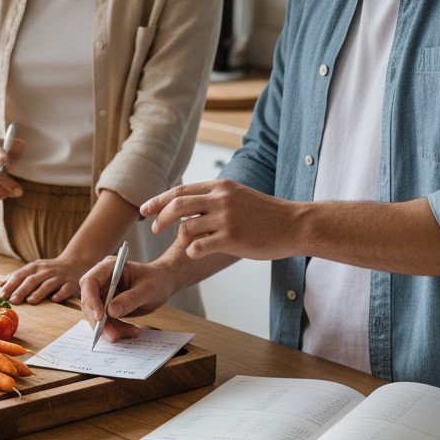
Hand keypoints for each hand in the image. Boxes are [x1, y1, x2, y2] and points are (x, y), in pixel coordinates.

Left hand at [0, 253, 92, 304]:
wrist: (76, 262)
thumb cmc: (50, 270)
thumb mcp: (34, 269)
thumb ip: (19, 276)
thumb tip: (1, 285)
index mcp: (35, 267)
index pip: (20, 275)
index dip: (10, 285)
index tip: (1, 296)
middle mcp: (46, 271)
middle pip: (32, 280)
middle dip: (21, 290)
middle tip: (12, 301)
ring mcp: (59, 277)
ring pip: (47, 284)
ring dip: (39, 292)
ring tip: (30, 301)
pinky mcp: (71, 284)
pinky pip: (65, 289)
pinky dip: (59, 294)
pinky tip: (54, 300)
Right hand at [78, 258, 176, 342]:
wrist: (163, 284)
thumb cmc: (156, 280)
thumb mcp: (147, 289)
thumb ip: (130, 299)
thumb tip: (111, 312)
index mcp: (108, 268)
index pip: (90, 282)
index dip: (91, 300)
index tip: (100, 317)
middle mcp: (102, 280)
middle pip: (89, 302)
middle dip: (99, 322)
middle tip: (113, 335)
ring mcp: (104, 294)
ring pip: (96, 316)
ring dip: (109, 328)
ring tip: (130, 333)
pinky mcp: (108, 306)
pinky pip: (106, 321)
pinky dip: (116, 329)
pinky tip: (131, 332)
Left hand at [142, 179, 299, 260]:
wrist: (294, 224)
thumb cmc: (267, 214)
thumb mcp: (239, 195)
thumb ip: (215, 197)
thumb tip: (189, 203)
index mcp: (220, 186)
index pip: (180, 190)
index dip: (159, 200)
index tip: (145, 209)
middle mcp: (221, 199)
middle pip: (177, 205)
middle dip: (160, 218)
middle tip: (155, 229)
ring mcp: (226, 219)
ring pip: (186, 227)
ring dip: (180, 238)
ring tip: (185, 244)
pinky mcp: (232, 238)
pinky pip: (199, 246)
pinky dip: (192, 251)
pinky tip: (197, 253)